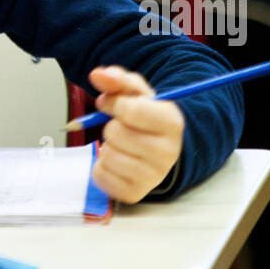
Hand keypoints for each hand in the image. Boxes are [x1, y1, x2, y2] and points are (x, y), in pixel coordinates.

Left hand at [87, 65, 183, 203]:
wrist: (157, 148)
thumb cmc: (145, 118)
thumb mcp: (135, 93)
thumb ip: (116, 80)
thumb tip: (97, 75)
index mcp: (172, 123)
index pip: (132, 110)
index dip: (114, 103)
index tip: (114, 103)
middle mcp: (168, 153)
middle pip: (116, 133)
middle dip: (112, 125)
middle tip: (122, 127)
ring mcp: (153, 177)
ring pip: (107, 154)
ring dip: (107, 145)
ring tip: (121, 145)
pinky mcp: (134, 193)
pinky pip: (100, 175)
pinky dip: (101, 166)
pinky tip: (117, 161)